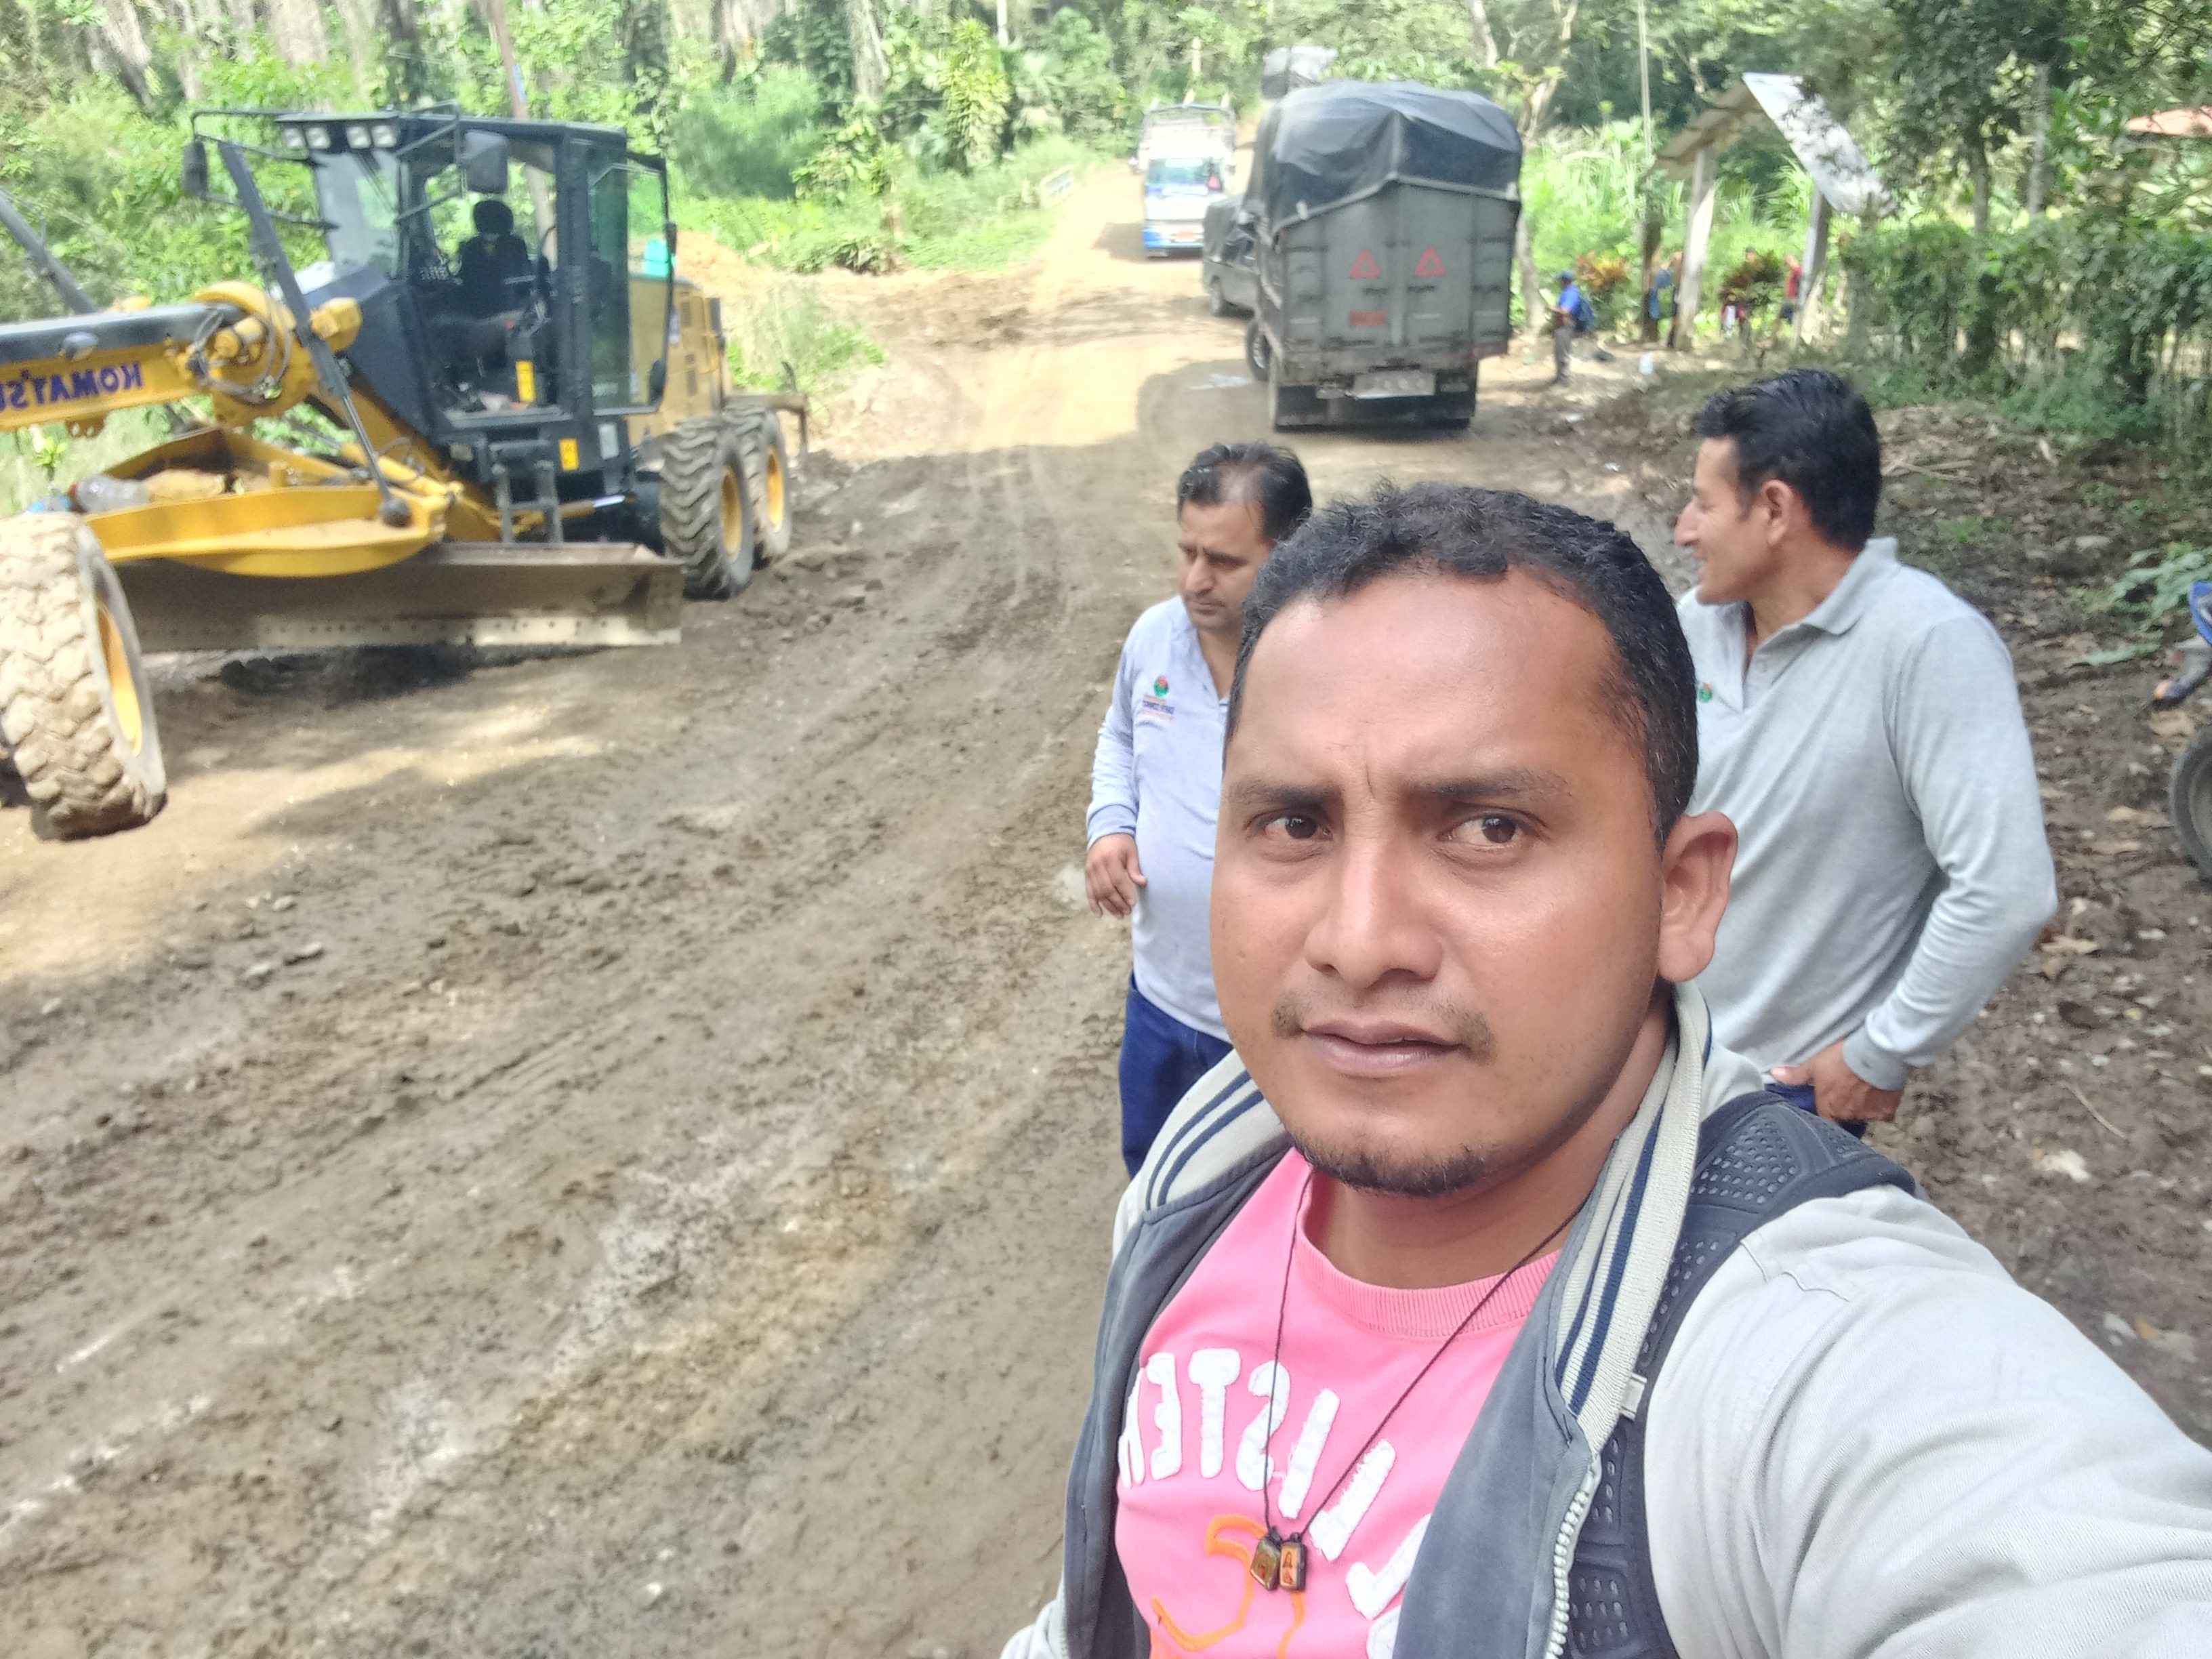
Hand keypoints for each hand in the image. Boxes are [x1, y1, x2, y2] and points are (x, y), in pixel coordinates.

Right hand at [1085, 834, 1145, 916]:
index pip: (1118, 880)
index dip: (1125, 893)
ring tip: (1119, 914)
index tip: (1133, 903)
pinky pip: (1089, 891)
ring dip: (1108, 906)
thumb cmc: (1122, 842)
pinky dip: (1093, 904)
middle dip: (1118, 903)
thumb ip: (1134, 868)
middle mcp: (1097, 866)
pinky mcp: (1087, 874)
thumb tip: (1142, 883)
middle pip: (1107, 889)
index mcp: (1110, 859)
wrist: (1105, 831)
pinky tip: (1100, 914)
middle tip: (1127, 911)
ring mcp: (1090, 870)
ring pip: (1098, 893)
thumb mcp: (1131, 851)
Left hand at [1771, 1040, 1902, 1124]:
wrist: (1874, 1055)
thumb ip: (1796, 1075)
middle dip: (1844, 1108)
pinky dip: (1881, 1106)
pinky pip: (1882, 1113)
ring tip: (1862, 1091)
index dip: (1826, 1116)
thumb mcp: (1815, 1065)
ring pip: (1863, 1115)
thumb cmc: (1842, 1060)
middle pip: (1844, 1118)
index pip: (1825, 1123)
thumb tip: (1774, 1075)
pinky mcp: (1886, 1112)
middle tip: (1846, 1093)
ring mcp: (1868, 1116)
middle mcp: (1847, 1117)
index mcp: (1829, 1109)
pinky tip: (1879, 1094)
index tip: (1827, 1108)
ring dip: (1862, 1107)